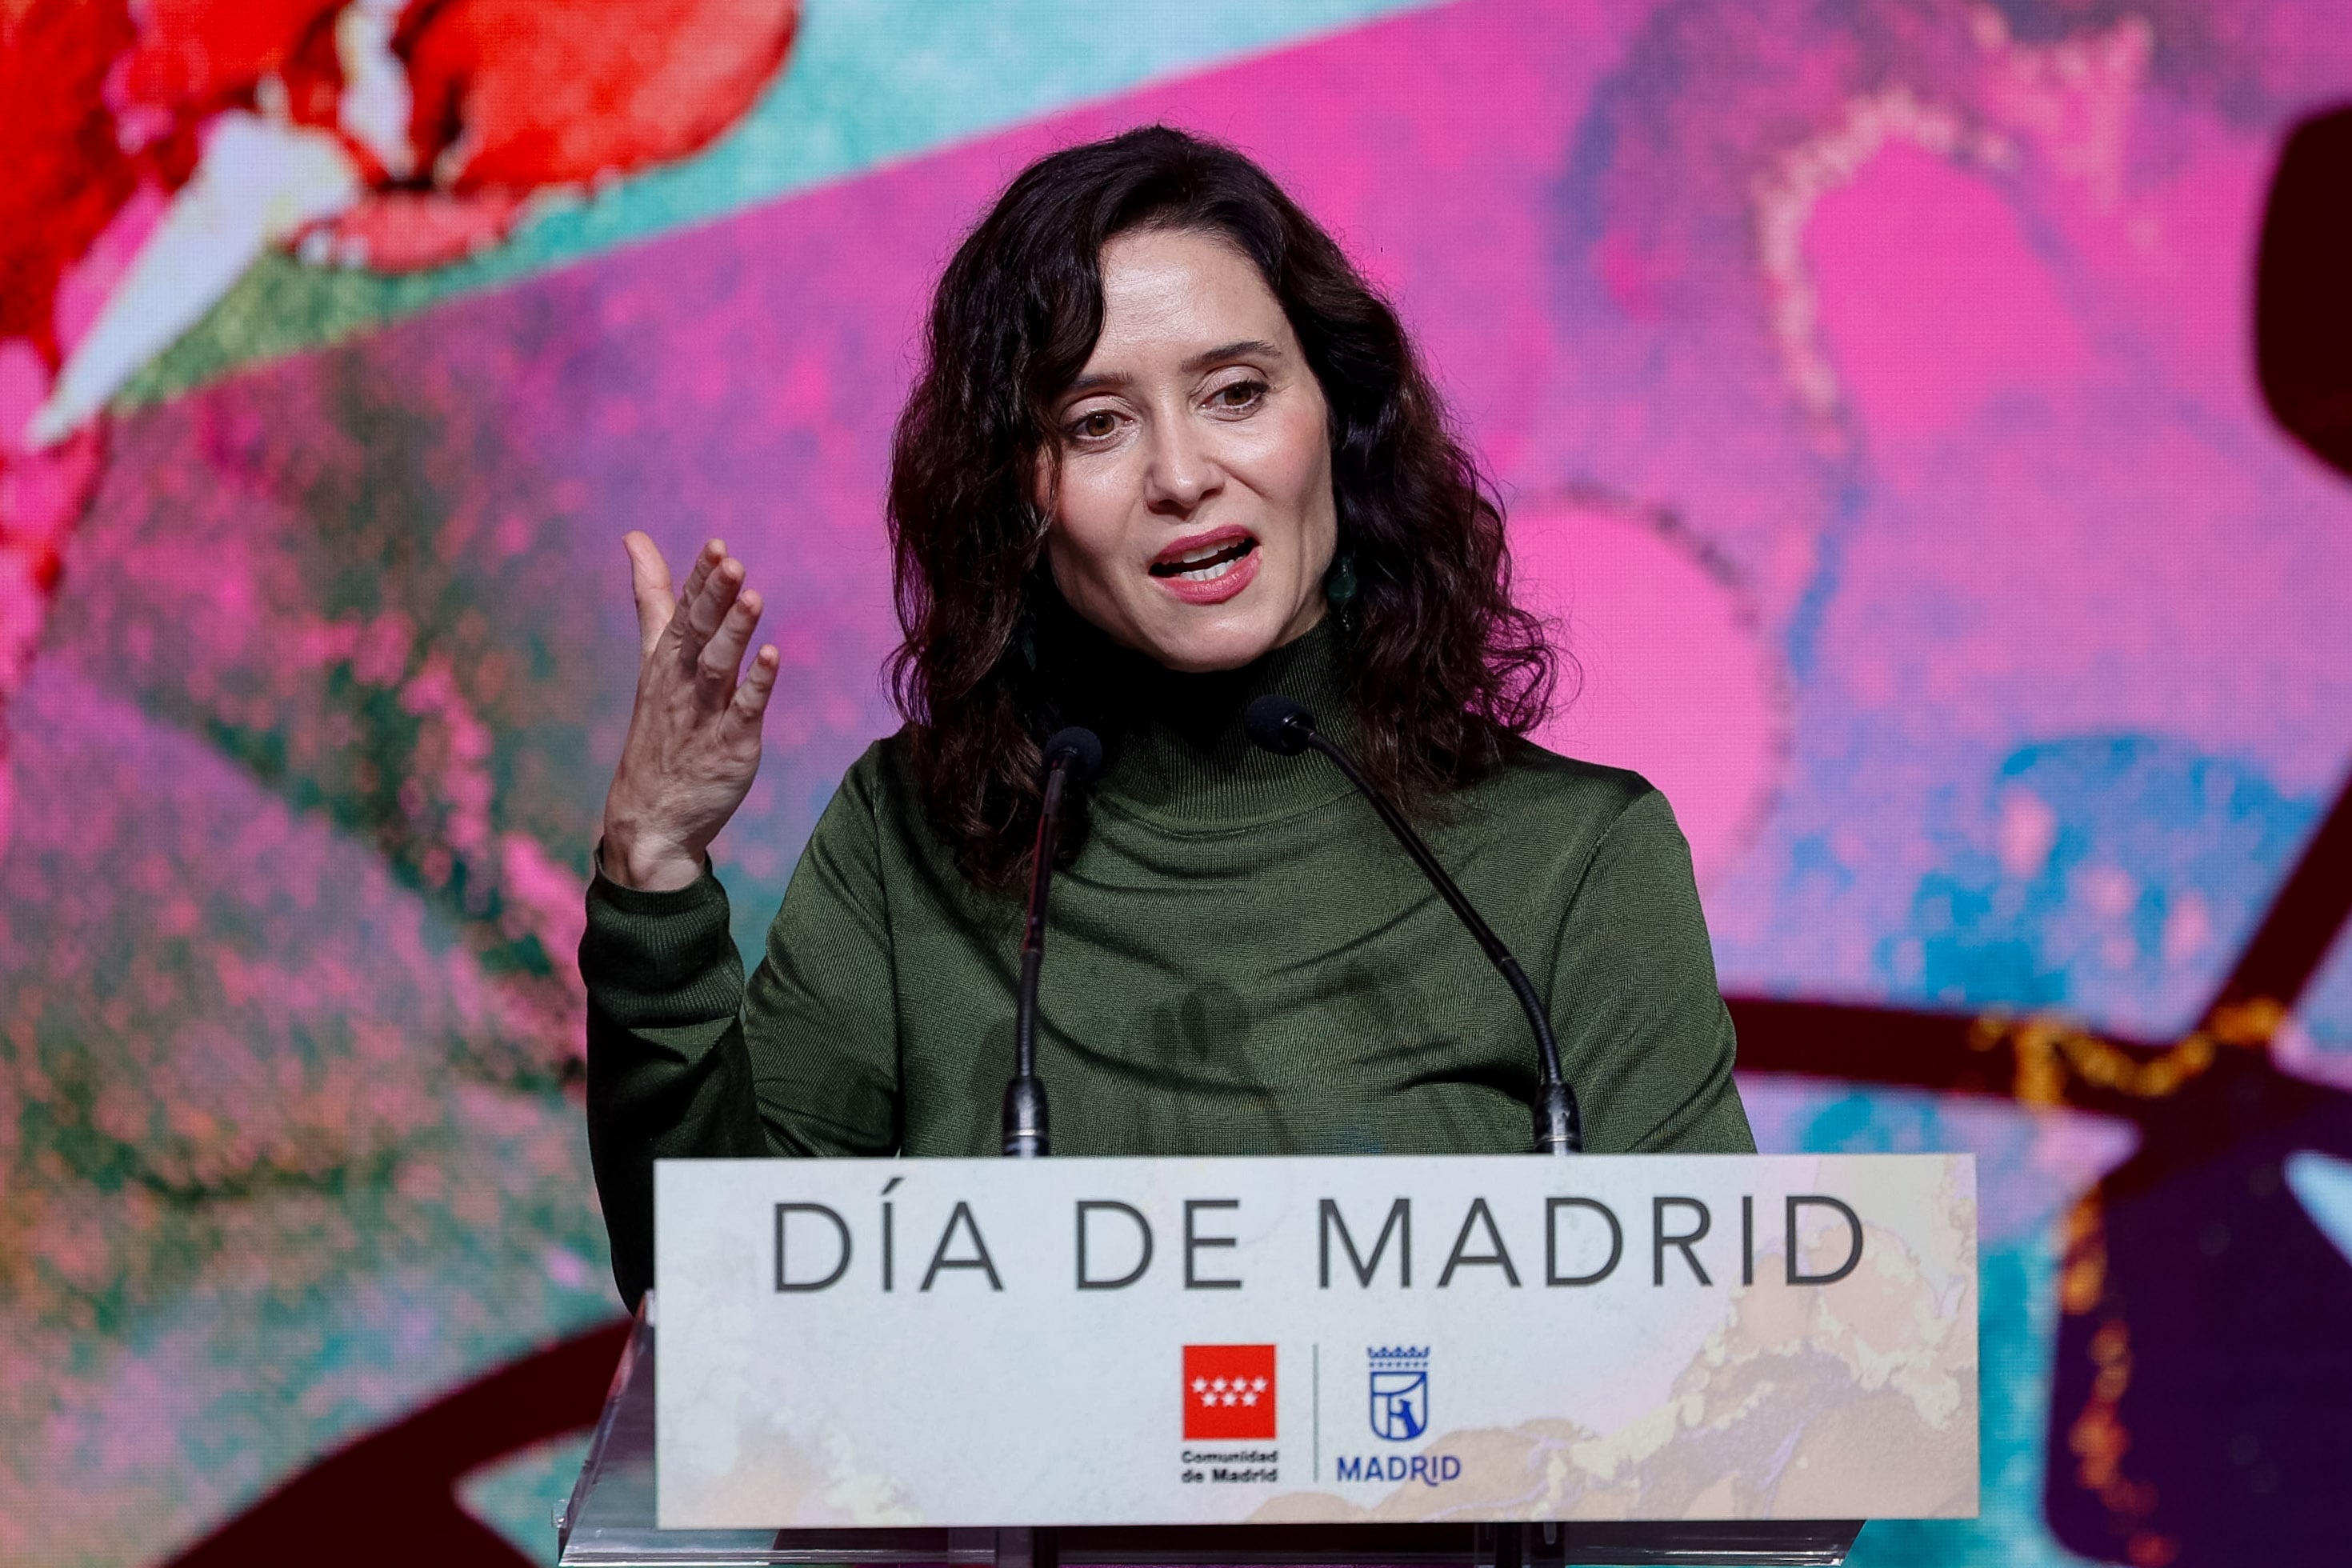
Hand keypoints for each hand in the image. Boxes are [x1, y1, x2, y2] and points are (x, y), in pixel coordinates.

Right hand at [598, 534, 779, 890]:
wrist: (650, 816)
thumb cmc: (661, 727)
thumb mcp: (654, 657)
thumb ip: (654, 598)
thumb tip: (634, 538)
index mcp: (667, 659)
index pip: (683, 610)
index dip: (700, 580)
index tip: (716, 546)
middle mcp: (682, 683)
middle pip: (698, 633)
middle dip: (713, 598)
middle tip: (731, 562)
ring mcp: (704, 716)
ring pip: (718, 668)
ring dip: (734, 634)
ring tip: (753, 599)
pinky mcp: (729, 747)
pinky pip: (743, 713)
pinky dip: (757, 687)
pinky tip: (772, 658)